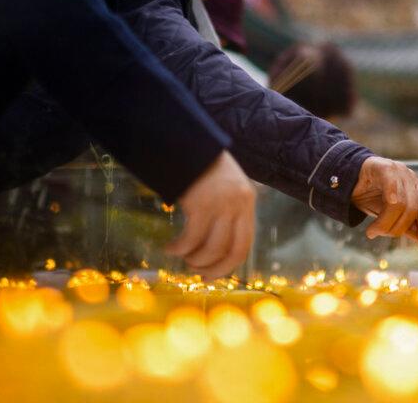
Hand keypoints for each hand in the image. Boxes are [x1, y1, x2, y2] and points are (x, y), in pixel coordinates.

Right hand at [165, 150, 255, 278]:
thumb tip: (218, 246)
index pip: (244, 244)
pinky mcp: (201, 204)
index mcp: (247, 202)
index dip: (228, 265)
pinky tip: (170, 247)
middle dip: (213, 268)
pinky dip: (179, 248)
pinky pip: (191, 239)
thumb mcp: (226, 186)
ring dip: (195, 260)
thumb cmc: (202, 166)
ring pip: (211, 249)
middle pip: (233, 251)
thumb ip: (228, 210)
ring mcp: (222, 205)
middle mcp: (239, 205)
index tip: (212, 276)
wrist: (188, 142)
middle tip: (195, 272)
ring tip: (181, 257)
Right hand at [351, 156, 417, 249]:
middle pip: (413, 208)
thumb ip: (404, 224)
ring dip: (384, 223)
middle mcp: (409, 178)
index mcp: (414, 188)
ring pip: (400, 203)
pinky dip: (390, 196)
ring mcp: (397, 170)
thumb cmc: (368, 196)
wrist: (345, 179)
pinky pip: (390, 183)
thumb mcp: (388, 214)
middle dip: (397, 228)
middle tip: (379, 235)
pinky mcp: (383, 166)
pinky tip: (381, 210)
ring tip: (371, 231)